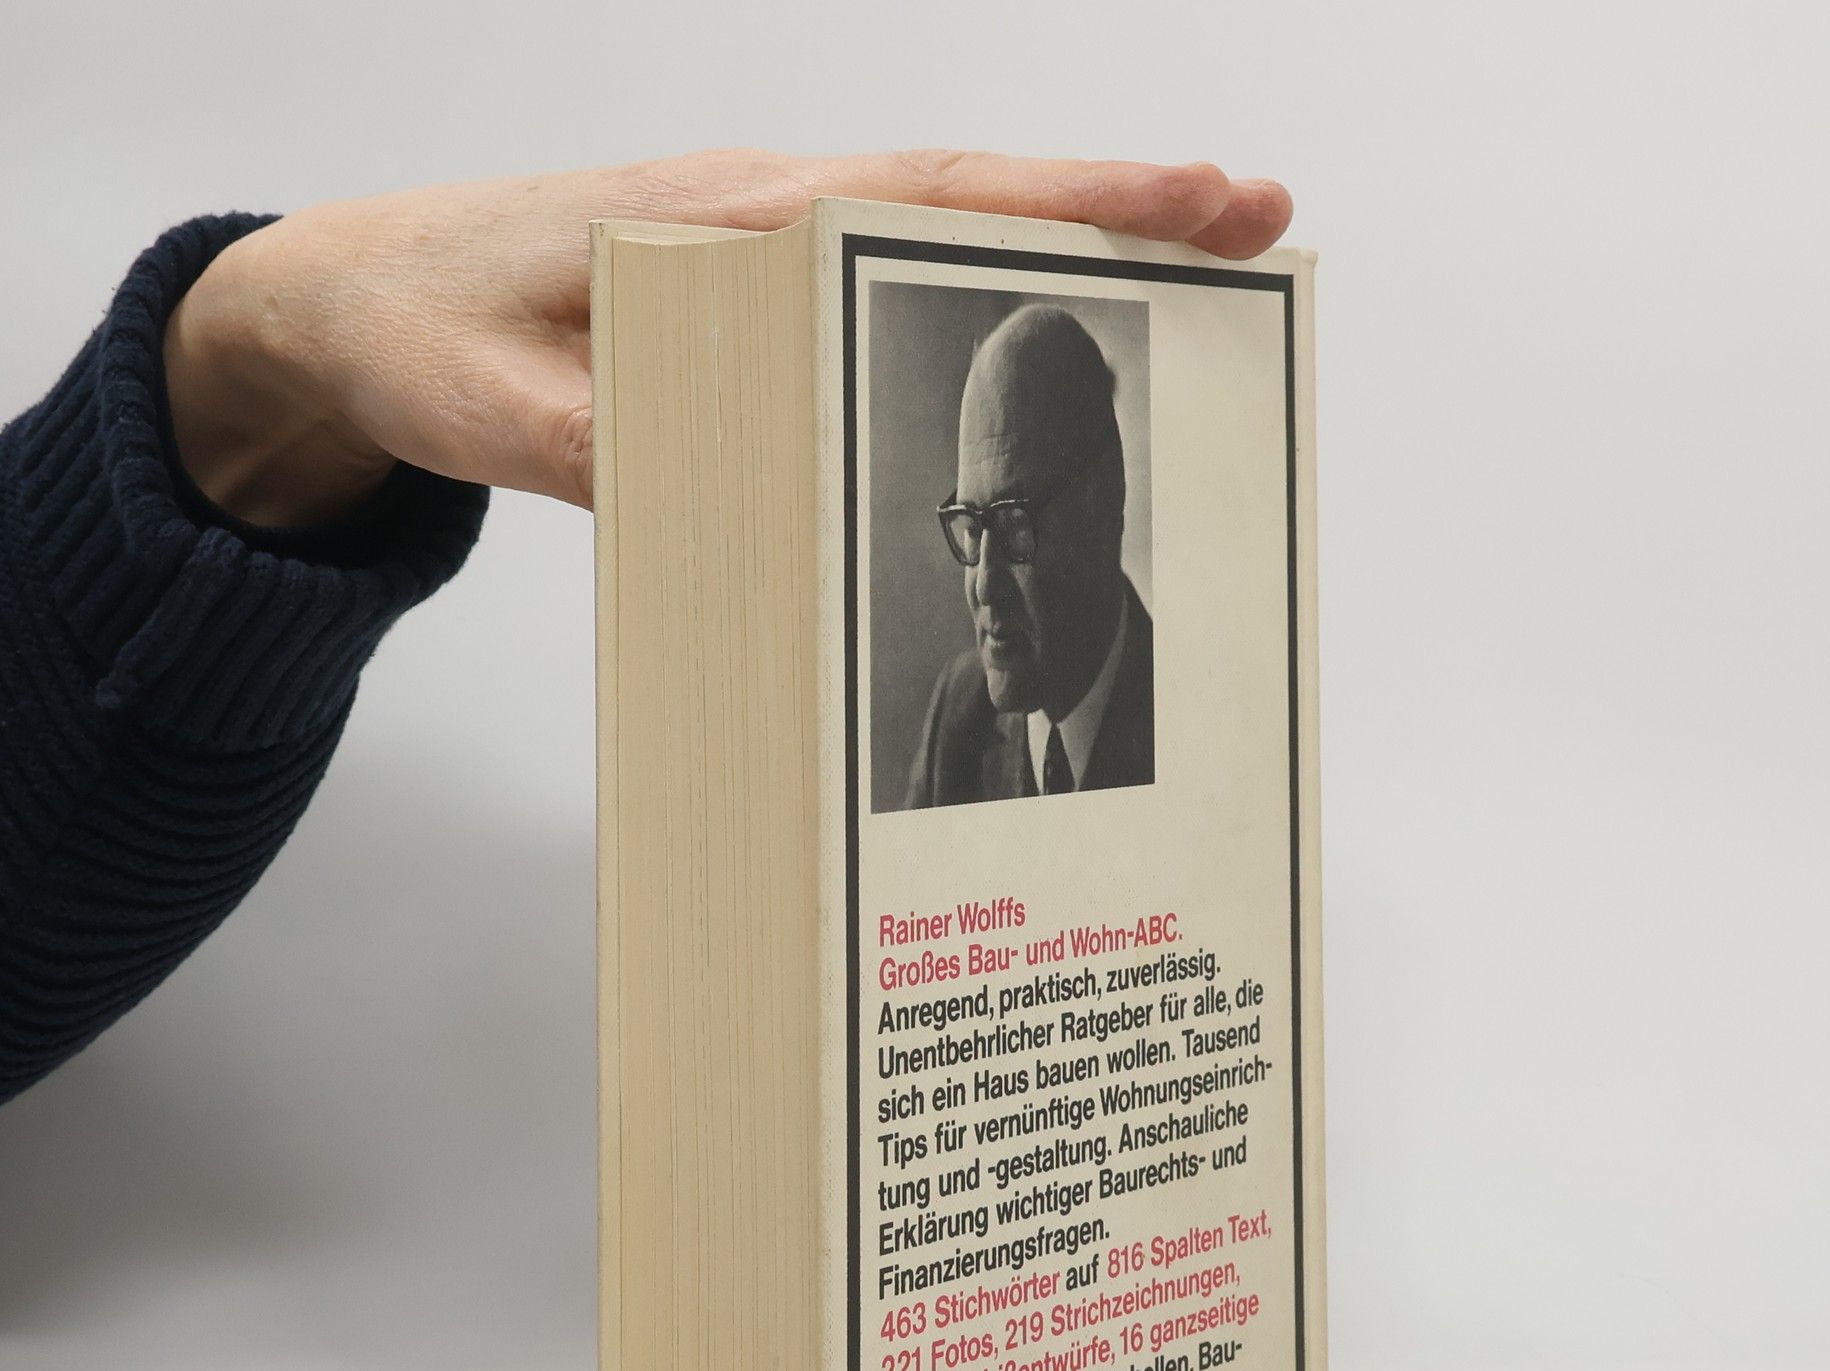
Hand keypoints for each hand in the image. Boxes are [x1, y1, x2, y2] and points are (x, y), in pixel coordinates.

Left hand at [162, 150, 1291, 524]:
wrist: (351, 302)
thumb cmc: (422, 328)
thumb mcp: (500, 411)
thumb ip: (613, 452)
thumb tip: (745, 500)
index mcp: (728, 222)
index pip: (934, 196)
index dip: (1079, 196)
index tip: (1210, 197)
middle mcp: (763, 220)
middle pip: (974, 201)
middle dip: (1123, 209)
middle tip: (1264, 228)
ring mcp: (760, 252)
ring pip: (937, 241)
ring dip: (1064, 253)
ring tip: (1192, 285)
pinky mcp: (745, 296)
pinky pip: (880, 287)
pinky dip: (973, 298)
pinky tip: (1028, 336)